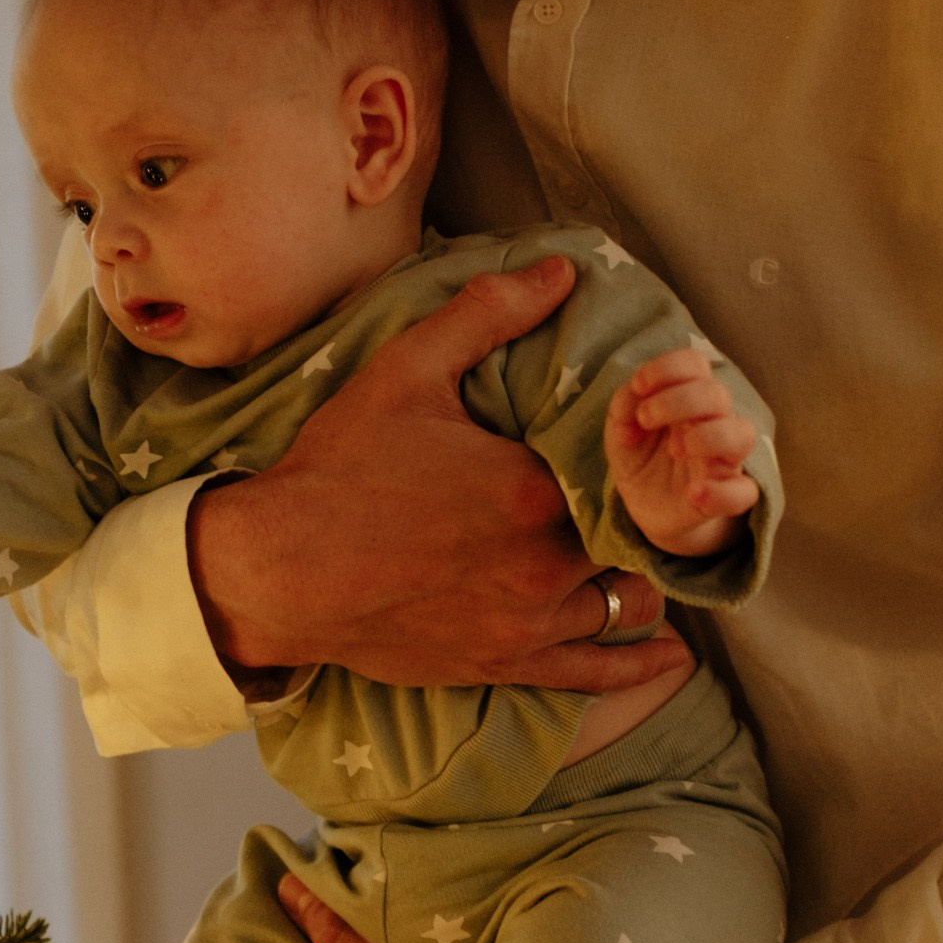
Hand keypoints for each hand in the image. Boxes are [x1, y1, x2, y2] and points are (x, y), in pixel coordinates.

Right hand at [186, 259, 685, 689]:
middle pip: (633, 537)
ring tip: (635, 552)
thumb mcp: (406, 372)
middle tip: (648, 494)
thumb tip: (561, 270)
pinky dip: (636, 664)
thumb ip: (485, 317)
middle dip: (642, 515)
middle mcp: (543, 561)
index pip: (624, 471)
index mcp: (532, 487)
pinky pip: (595, 672)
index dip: (641, 457)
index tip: (643, 440)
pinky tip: (664, 652)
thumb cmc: (338, 469)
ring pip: (625, 602)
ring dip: (636, 576)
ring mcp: (527, 620)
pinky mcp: (503, 664)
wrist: (278, 572)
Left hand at [605, 347, 760, 557]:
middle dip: (677, 401)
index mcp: (688, 396)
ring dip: (707, 436)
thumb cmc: (640, 453)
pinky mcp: (726, 495)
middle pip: (717, 394)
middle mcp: (712, 421)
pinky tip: (693, 493)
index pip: (695, 364)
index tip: (639, 386)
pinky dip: (721, 492)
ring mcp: (723, 458)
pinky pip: (744, 492)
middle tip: (646, 420)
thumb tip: (635, 395)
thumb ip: (624, 404)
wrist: (644, 504)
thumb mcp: (620, 426)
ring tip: (675, 449)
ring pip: (742, 433)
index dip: (668, 368)